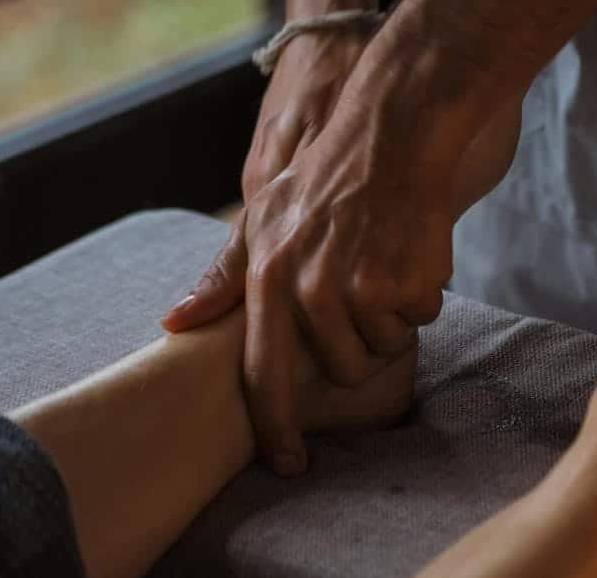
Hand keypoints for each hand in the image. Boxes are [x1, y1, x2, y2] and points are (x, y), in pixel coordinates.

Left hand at [163, 53, 522, 475]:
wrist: (394, 131)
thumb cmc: (326, 177)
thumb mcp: (264, 217)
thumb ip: (225, 276)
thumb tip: (174, 323)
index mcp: (268, 278)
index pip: (265, 376)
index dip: (277, 428)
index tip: (289, 464)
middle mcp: (310, 290)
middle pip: (341, 370)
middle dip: (359, 346)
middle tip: (365, 293)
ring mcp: (361, 287)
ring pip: (385, 347)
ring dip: (392, 319)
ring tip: (385, 264)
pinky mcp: (408, 282)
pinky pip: (421, 317)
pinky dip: (422, 295)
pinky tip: (411, 252)